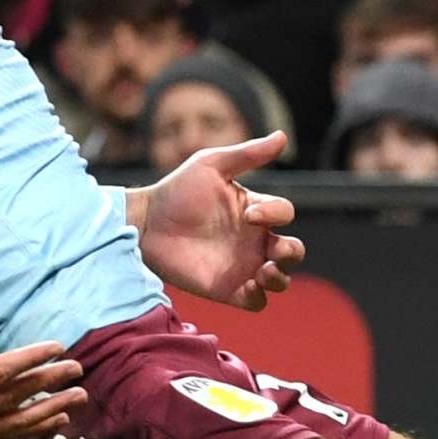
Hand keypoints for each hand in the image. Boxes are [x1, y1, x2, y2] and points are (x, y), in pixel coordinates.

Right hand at [0, 290, 86, 438]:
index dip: (29, 360)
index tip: (56, 347)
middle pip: (12, 399)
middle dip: (48, 384)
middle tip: (78, 370)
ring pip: (13, 423)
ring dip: (48, 411)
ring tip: (77, 399)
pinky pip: (3, 436)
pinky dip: (30, 429)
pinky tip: (53, 421)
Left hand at [134, 131, 304, 311]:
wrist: (145, 223)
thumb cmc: (177, 190)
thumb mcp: (211, 166)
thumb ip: (247, 155)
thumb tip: (282, 137)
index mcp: (255, 210)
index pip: (284, 213)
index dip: (276, 214)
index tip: (248, 215)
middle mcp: (253, 240)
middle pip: (292, 251)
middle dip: (292, 253)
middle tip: (275, 251)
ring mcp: (241, 266)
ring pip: (280, 279)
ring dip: (280, 278)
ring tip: (264, 272)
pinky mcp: (226, 289)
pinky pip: (256, 301)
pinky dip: (259, 297)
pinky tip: (249, 286)